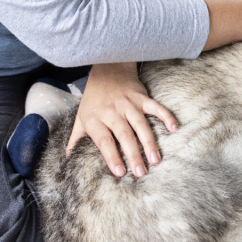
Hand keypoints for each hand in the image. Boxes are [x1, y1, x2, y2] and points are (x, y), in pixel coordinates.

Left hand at [66, 62, 177, 177]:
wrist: (106, 68)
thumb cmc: (93, 98)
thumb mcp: (80, 117)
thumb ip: (76, 139)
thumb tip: (67, 159)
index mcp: (94, 118)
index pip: (104, 141)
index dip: (112, 157)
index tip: (119, 173)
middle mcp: (111, 111)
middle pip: (124, 135)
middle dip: (133, 155)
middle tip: (140, 173)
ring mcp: (128, 103)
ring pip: (140, 124)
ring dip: (149, 143)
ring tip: (155, 160)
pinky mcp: (141, 96)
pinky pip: (156, 107)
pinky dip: (166, 117)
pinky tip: (174, 129)